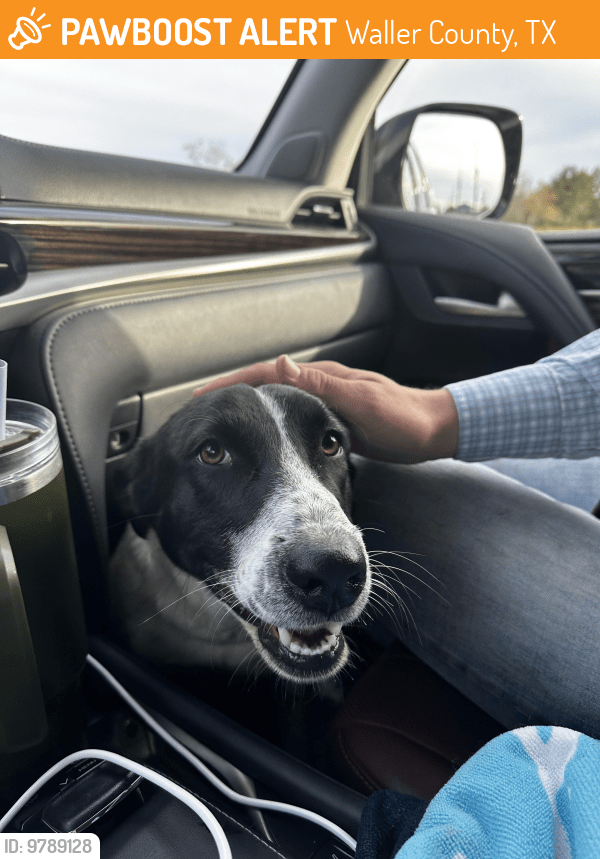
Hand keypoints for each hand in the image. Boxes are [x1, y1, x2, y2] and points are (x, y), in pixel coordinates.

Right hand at [195, 355, 458, 462]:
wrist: (433, 430)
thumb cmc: (403, 419)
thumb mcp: (362, 403)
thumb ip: (323, 385)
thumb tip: (281, 363)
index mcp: (323, 377)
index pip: (267, 373)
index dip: (232, 384)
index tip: (202, 396)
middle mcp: (320, 384)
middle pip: (265, 385)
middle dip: (232, 394)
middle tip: (200, 409)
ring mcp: (325, 401)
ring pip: (275, 402)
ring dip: (248, 408)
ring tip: (220, 423)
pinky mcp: (330, 420)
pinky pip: (290, 418)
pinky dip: (269, 423)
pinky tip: (259, 436)